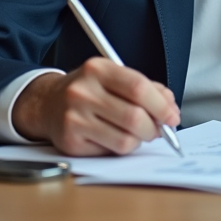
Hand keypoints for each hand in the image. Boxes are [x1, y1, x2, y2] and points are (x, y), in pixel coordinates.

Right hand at [11, 57, 179, 155]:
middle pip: (134, 117)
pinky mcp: (70, 142)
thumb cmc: (89, 91)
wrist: (47, 104)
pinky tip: (114, 137)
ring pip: (124, 139)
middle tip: (159, 130)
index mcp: (98, 69)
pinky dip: (121, 148)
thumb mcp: (114, 78)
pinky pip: (110, 151)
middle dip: (154, 128)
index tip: (172, 116)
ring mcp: (74, 117)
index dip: (161, 105)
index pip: (138, 87)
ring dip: (139, 140)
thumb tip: (170, 108)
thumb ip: (146, 88)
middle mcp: (82, 91)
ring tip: (135, 133)